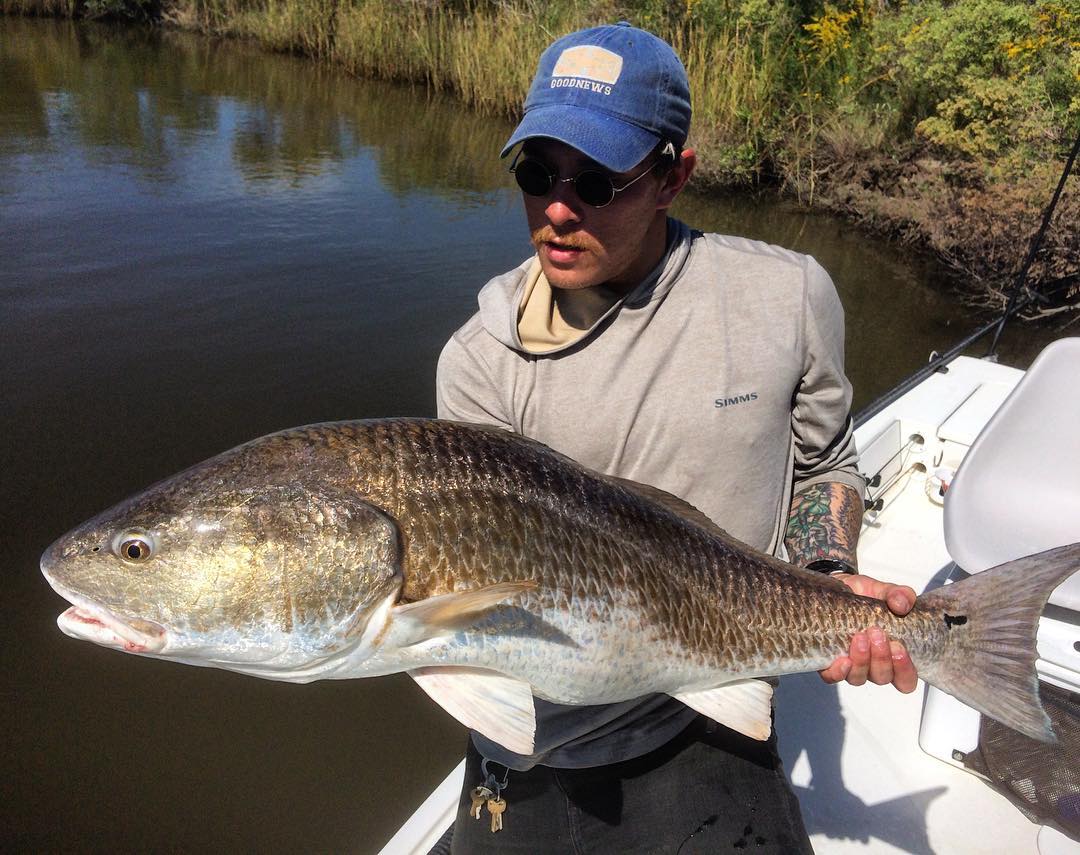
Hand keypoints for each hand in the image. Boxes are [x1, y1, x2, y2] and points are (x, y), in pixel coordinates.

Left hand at [818, 574, 918, 692]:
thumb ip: (900, 595)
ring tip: (860, 637)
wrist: (836, 588)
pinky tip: (842, 660)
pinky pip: (832, 676)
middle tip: (877, 633)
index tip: (899, 648)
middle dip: (882, 658)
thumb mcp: (885, 591)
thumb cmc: (865, 596)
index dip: (905, 670)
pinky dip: (839, 672)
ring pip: (858, 678)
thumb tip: (902, 604)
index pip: (905, 680)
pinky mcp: (828, 661)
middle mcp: (872, 665)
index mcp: (892, 654)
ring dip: (862, 660)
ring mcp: (850, 665)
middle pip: (882, 677)